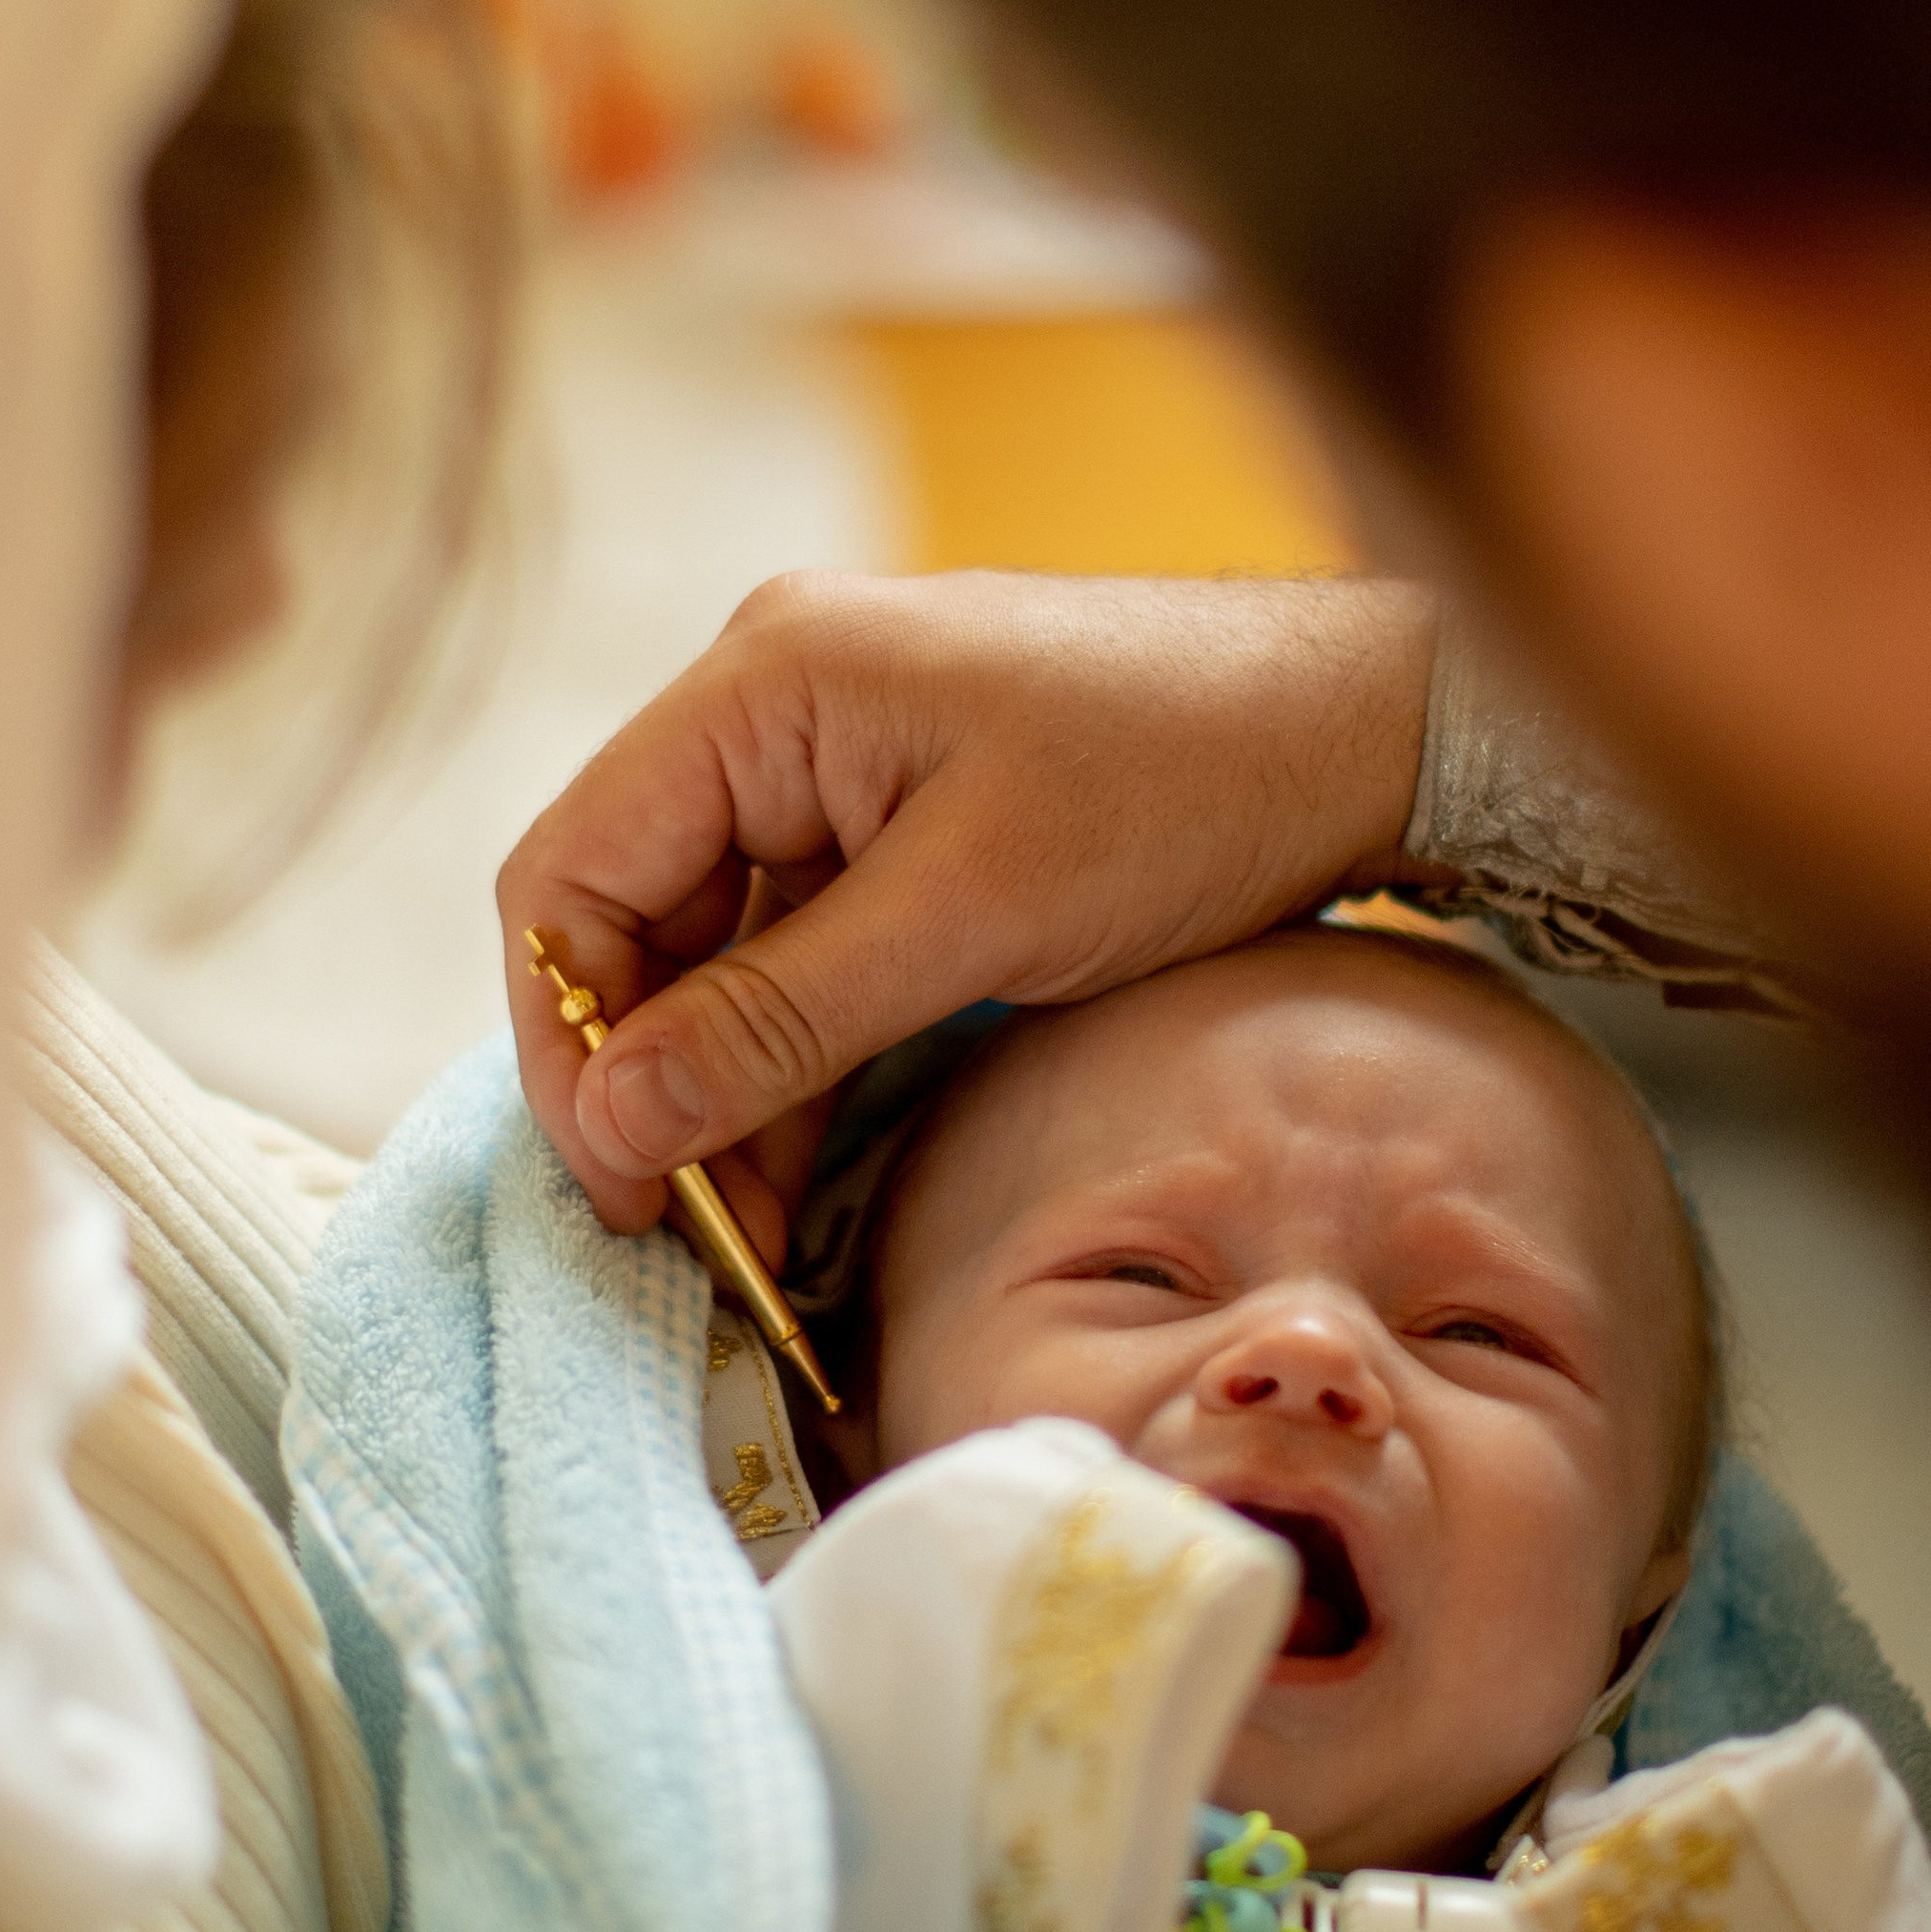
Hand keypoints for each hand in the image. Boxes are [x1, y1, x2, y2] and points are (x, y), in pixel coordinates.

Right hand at [497, 569, 1438, 1230]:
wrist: (1364, 725)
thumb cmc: (1186, 778)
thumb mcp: (975, 912)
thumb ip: (785, 1017)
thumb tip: (620, 1122)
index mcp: (761, 684)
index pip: (570, 871)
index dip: (566, 1037)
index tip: (617, 1180)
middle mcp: (772, 710)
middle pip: (631, 922)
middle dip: (646, 1087)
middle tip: (687, 1241)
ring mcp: (836, 768)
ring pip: (714, 958)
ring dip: (721, 1099)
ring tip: (753, 1246)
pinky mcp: (903, 828)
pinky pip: (799, 959)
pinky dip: (793, 1068)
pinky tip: (801, 1180)